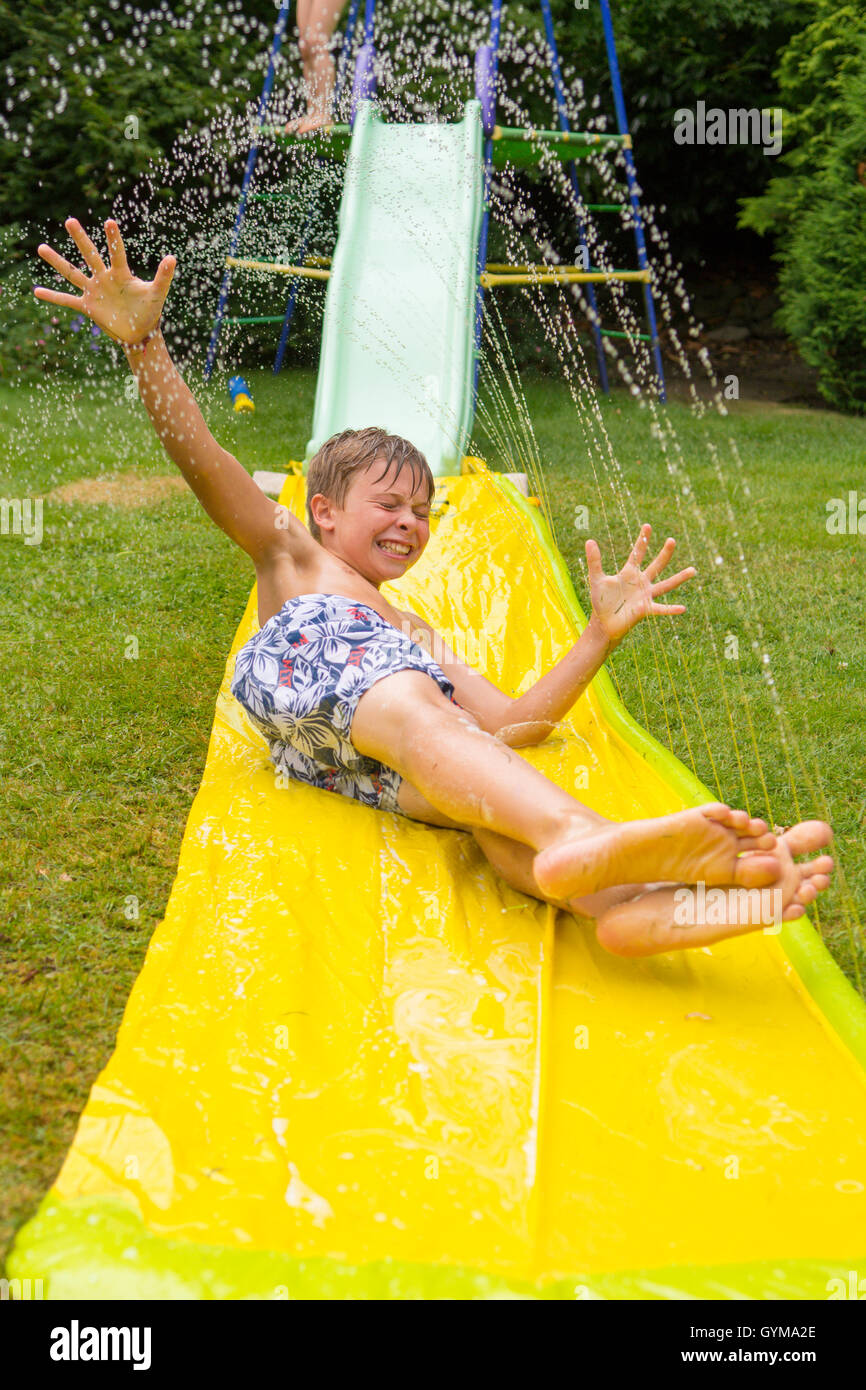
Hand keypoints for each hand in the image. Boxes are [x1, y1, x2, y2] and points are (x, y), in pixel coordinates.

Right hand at [34, 218, 175, 345]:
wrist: (139, 332)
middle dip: (81, 239)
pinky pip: (67, 300)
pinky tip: (37, 291)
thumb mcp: (157, 294)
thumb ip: (163, 277)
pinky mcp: (87, 307)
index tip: (110, 222)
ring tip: (40, 247)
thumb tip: (172, 258)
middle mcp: (104, 278)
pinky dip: (53, 297)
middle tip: (70, 220)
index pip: (117, 253)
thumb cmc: (149, 311)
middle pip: (90, 256)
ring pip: (72, 273)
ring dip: (57, 261)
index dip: (114, 240)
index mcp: (121, 274)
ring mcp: (94, 291)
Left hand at [586, 524, 695, 644]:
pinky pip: (661, 609)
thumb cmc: (601, 601)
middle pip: (656, 565)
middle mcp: (641, 582)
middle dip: (664, 553)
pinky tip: (682, 609)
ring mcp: (645, 596)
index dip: (642, 540)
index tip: (648, 526)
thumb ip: (594, 561)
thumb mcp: (596, 579)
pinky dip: (671, 609)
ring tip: (693, 570)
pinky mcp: (646, 609)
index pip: (638, 553)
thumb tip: (589, 541)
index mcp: (629, 573)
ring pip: (666, 585)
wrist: (604, 623)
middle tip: (672, 540)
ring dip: (679, 578)